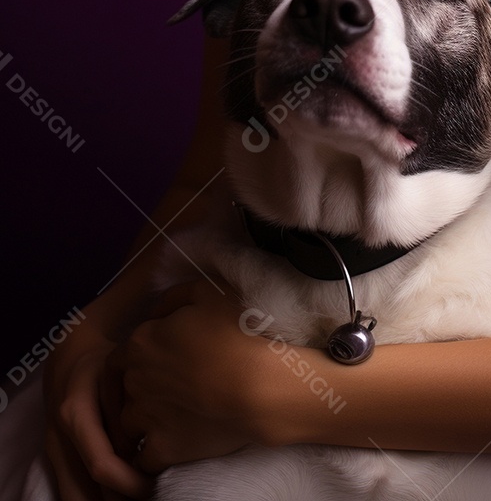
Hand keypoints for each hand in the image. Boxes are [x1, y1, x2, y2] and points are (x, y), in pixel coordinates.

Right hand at [42, 311, 150, 500]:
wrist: (71, 343)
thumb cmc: (106, 335)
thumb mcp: (123, 325)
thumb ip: (148, 308)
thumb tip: (175, 270)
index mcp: (77, 405)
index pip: (102, 459)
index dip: (131, 480)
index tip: (157, 483)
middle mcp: (62, 431)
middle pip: (87, 485)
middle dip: (119, 499)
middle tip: (153, 497)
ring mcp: (57, 444)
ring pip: (75, 492)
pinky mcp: (60, 453)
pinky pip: (73, 487)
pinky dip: (96, 499)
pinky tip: (124, 500)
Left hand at [110, 278, 273, 473]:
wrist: (258, 385)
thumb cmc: (237, 333)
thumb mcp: (207, 293)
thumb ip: (173, 297)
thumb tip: (157, 311)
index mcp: (141, 343)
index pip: (118, 356)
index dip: (133, 361)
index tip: (155, 364)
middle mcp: (135, 380)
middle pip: (124, 388)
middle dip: (140, 389)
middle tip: (168, 390)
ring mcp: (145, 418)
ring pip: (129, 424)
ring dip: (142, 423)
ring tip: (169, 418)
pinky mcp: (162, 448)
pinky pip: (144, 459)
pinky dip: (152, 456)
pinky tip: (170, 447)